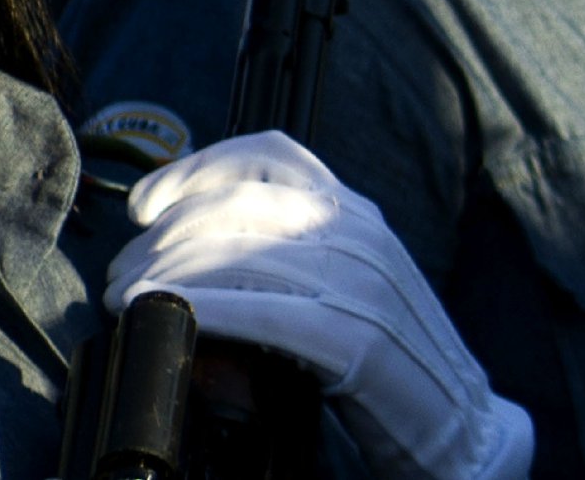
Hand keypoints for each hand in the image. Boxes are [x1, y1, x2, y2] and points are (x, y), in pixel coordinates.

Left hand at [103, 131, 531, 479]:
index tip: (145, 204)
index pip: (266, 154)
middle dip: (161, 238)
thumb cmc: (389, 359)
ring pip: (239, 254)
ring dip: (166, 275)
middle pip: (236, 206)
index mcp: (353, 210)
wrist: (464, 430)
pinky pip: (264, 311)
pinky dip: (203, 308)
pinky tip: (167, 315)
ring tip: (126, 299)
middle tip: (120, 275)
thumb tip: (183, 255)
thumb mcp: (337, 285)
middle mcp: (358, 232)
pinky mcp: (357, 340)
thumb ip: (279, 256)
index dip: (193, 169)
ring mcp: (361, 283)